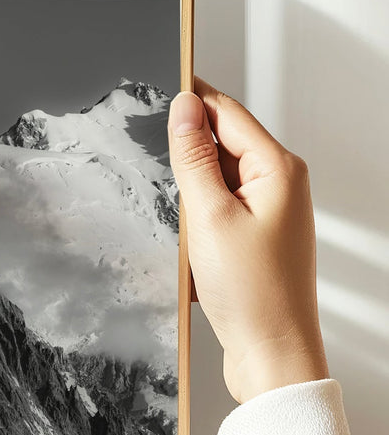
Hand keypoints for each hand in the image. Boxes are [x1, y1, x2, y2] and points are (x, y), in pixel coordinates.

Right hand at [167, 77, 329, 404]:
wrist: (272, 354)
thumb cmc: (252, 293)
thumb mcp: (210, 217)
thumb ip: (194, 158)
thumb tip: (184, 108)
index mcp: (278, 169)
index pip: (227, 113)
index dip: (191, 97)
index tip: (159, 80)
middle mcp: (280, 184)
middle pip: (222, 143)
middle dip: (186, 151)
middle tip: (154, 159)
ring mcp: (270, 211)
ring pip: (216, 178)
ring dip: (190, 191)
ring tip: (181, 223)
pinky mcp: (256, 236)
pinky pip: (218, 208)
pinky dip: (197, 217)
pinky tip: (188, 243)